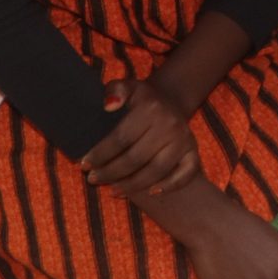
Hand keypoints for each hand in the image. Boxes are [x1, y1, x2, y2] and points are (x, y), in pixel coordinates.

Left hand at [82, 78, 199, 196]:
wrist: (170, 99)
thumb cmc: (140, 98)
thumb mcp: (125, 86)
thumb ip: (114, 91)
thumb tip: (109, 105)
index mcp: (151, 109)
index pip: (120, 138)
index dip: (100, 154)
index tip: (84, 164)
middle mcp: (170, 125)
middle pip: (135, 158)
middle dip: (110, 173)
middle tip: (93, 180)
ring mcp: (184, 140)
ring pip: (156, 171)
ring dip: (132, 185)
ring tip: (113, 190)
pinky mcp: (193, 151)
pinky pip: (186, 173)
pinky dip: (170, 185)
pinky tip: (151, 192)